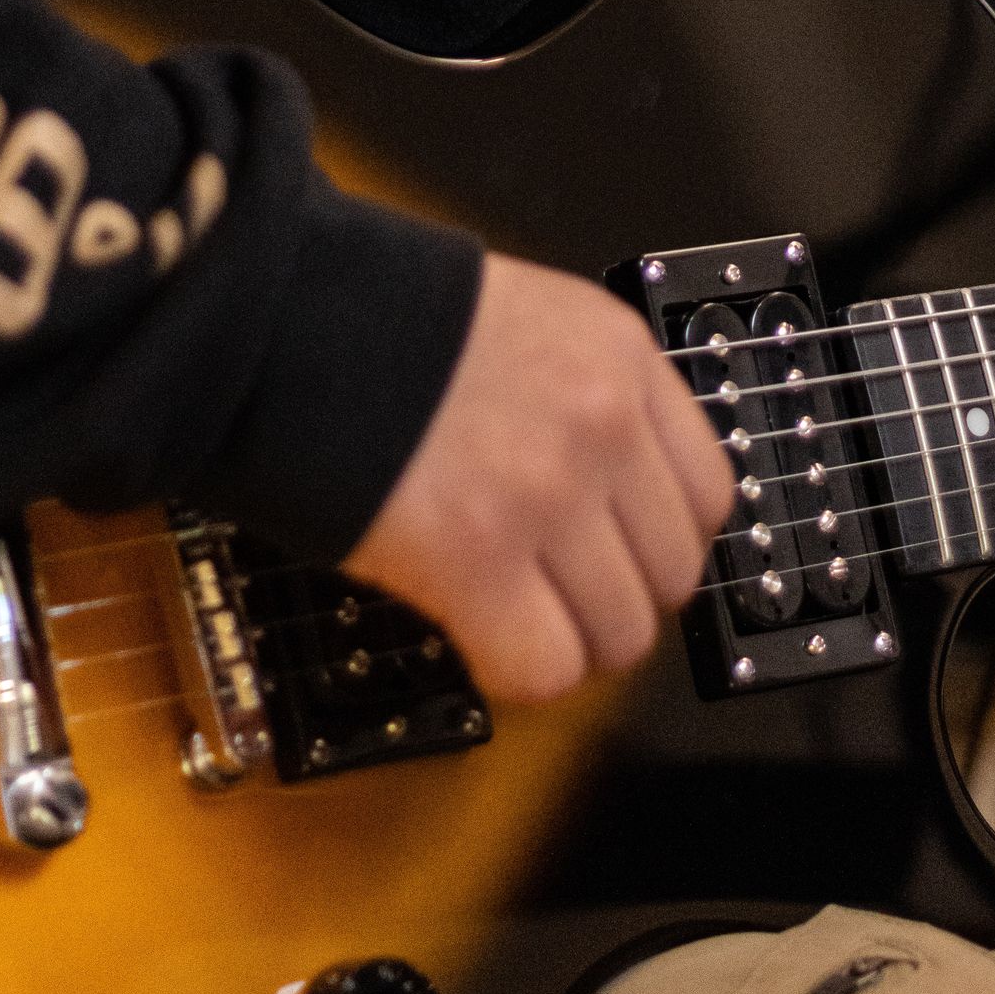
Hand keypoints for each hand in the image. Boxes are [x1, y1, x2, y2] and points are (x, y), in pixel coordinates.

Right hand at [345, 252, 734, 705]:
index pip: (709, 492)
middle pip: (670, 574)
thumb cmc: (383, 323)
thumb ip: (585, 396)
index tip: (618, 553)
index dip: (658, 540)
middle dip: (616, 600)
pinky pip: (544, 668)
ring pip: (618, 635)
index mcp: (620, 357)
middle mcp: (602, 424)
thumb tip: (617, 499)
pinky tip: (477, 635)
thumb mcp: (526, 323)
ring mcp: (547, 493)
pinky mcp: (477, 559)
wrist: (285, 321)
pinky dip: (516, 671)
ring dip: (568, 643)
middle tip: (558, 596)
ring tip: (514, 617)